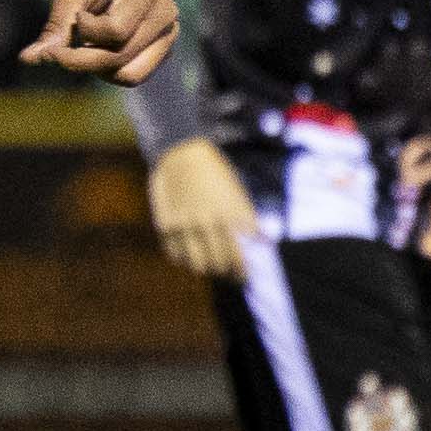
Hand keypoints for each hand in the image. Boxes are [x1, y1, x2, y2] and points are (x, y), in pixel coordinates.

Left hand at [26, 0, 178, 85]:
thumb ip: (56, 26)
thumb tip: (28, 60)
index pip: (115, 32)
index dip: (85, 32)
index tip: (75, 16)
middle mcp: (166, 14)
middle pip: (120, 60)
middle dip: (82, 59)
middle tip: (60, 47)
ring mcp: (169, 33)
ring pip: (130, 75)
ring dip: (98, 68)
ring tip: (85, 44)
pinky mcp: (163, 47)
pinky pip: (134, 74)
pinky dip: (110, 68)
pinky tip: (98, 46)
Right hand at [145, 136, 257, 279]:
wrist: (182, 152)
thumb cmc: (216, 173)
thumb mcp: (237, 193)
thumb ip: (248, 220)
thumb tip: (265, 243)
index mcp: (228, 215)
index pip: (237, 257)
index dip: (242, 273)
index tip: (244, 278)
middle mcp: (206, 222)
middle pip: (217, 265)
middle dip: (225, 273)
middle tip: (227, 273)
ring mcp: (184, 224)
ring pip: (196, 264)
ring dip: (204, 269)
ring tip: (208, 266)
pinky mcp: (165, 224)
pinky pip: (174, 254)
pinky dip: (183, 259)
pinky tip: (189, 254)